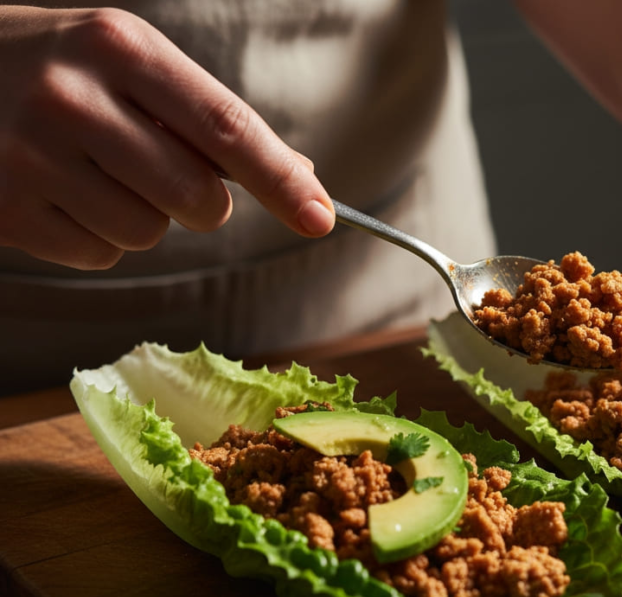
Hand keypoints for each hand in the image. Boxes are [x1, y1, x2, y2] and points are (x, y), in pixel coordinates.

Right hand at [0, 6, 334, 269]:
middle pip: (197, 198)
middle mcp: (74, 96)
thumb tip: (302, 178)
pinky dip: (93, 238)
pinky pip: (99, 256)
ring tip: (91, 171)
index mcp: (122, 47)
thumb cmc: (58, 69)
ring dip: (139, 218)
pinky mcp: (6, 207)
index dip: (282, 181)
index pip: (227, 128)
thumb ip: (210, 117)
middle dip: (198, 202)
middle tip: (155, 168)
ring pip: (148, 234)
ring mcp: (31, 154)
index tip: (323, 218)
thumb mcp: (129, 64)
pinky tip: (58, 194)